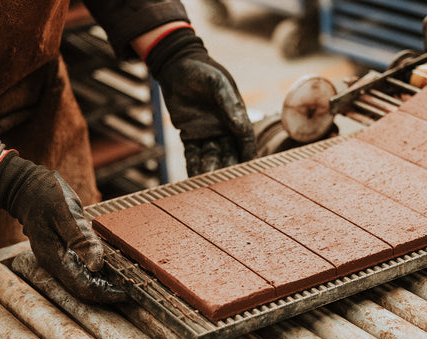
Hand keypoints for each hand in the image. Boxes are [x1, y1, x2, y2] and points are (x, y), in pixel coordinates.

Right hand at [0, 152, 127, 302]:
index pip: (84, 288)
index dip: (107, 294)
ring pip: (84, 281)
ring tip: (129, 279)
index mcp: (55, 259)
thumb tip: (97, 264)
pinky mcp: (64, 253)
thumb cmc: (45, 196)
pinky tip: (115, 266)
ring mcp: (59, 260)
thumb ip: (81, 238)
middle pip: (85, 290)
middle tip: (135, 287)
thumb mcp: (66, 213)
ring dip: (106, 283)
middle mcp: (57, 265)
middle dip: (109, 292)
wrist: (27, 188)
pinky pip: (83, 270)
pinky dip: (100, 272)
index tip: (129, 292)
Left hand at [146, 27, 254, 175]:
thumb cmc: (201, 71)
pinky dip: (193, 166)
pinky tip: (193, 180)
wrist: (175, 66)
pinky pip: (193, 154)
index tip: (250, 170)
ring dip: (210, 170)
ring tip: (208, 185)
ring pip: (211, 156)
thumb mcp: (216, 82)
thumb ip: (228, 102)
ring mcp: (206, 132)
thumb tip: (240, 126)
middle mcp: (224, 127)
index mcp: (235, 115)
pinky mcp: (189, 134)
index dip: (248, 154)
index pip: (245, 139)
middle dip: (229, 168)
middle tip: (228, 184)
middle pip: (229, 152)